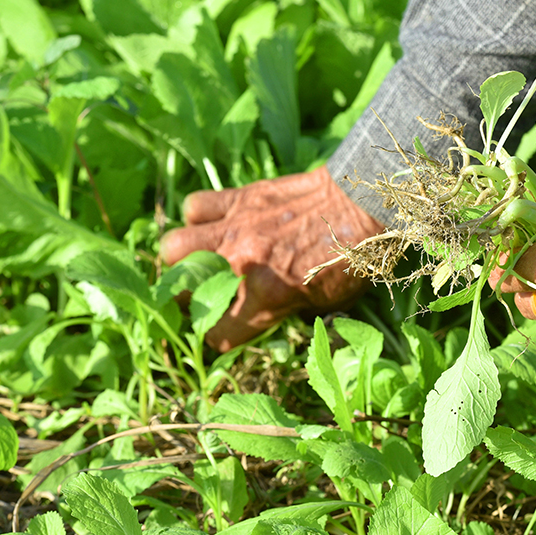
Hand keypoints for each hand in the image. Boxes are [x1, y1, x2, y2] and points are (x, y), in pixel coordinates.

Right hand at [159, 168, 383, 350]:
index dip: (219, 337)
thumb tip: (268, 316)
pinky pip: (195, 206)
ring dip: (183, 258)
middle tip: (207, 292)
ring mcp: (235, 229)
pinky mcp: (239, 197)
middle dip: (190, 297)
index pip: (216, 334)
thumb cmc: (355, 256)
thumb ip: (289, 312)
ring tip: (201, 258)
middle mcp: (240, 265)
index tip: (226, 329)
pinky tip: (217, 223)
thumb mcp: (330, 303)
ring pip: (173, 248)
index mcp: (266, 298)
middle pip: (181, 292)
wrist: (362, 202)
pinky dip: (200, 216)